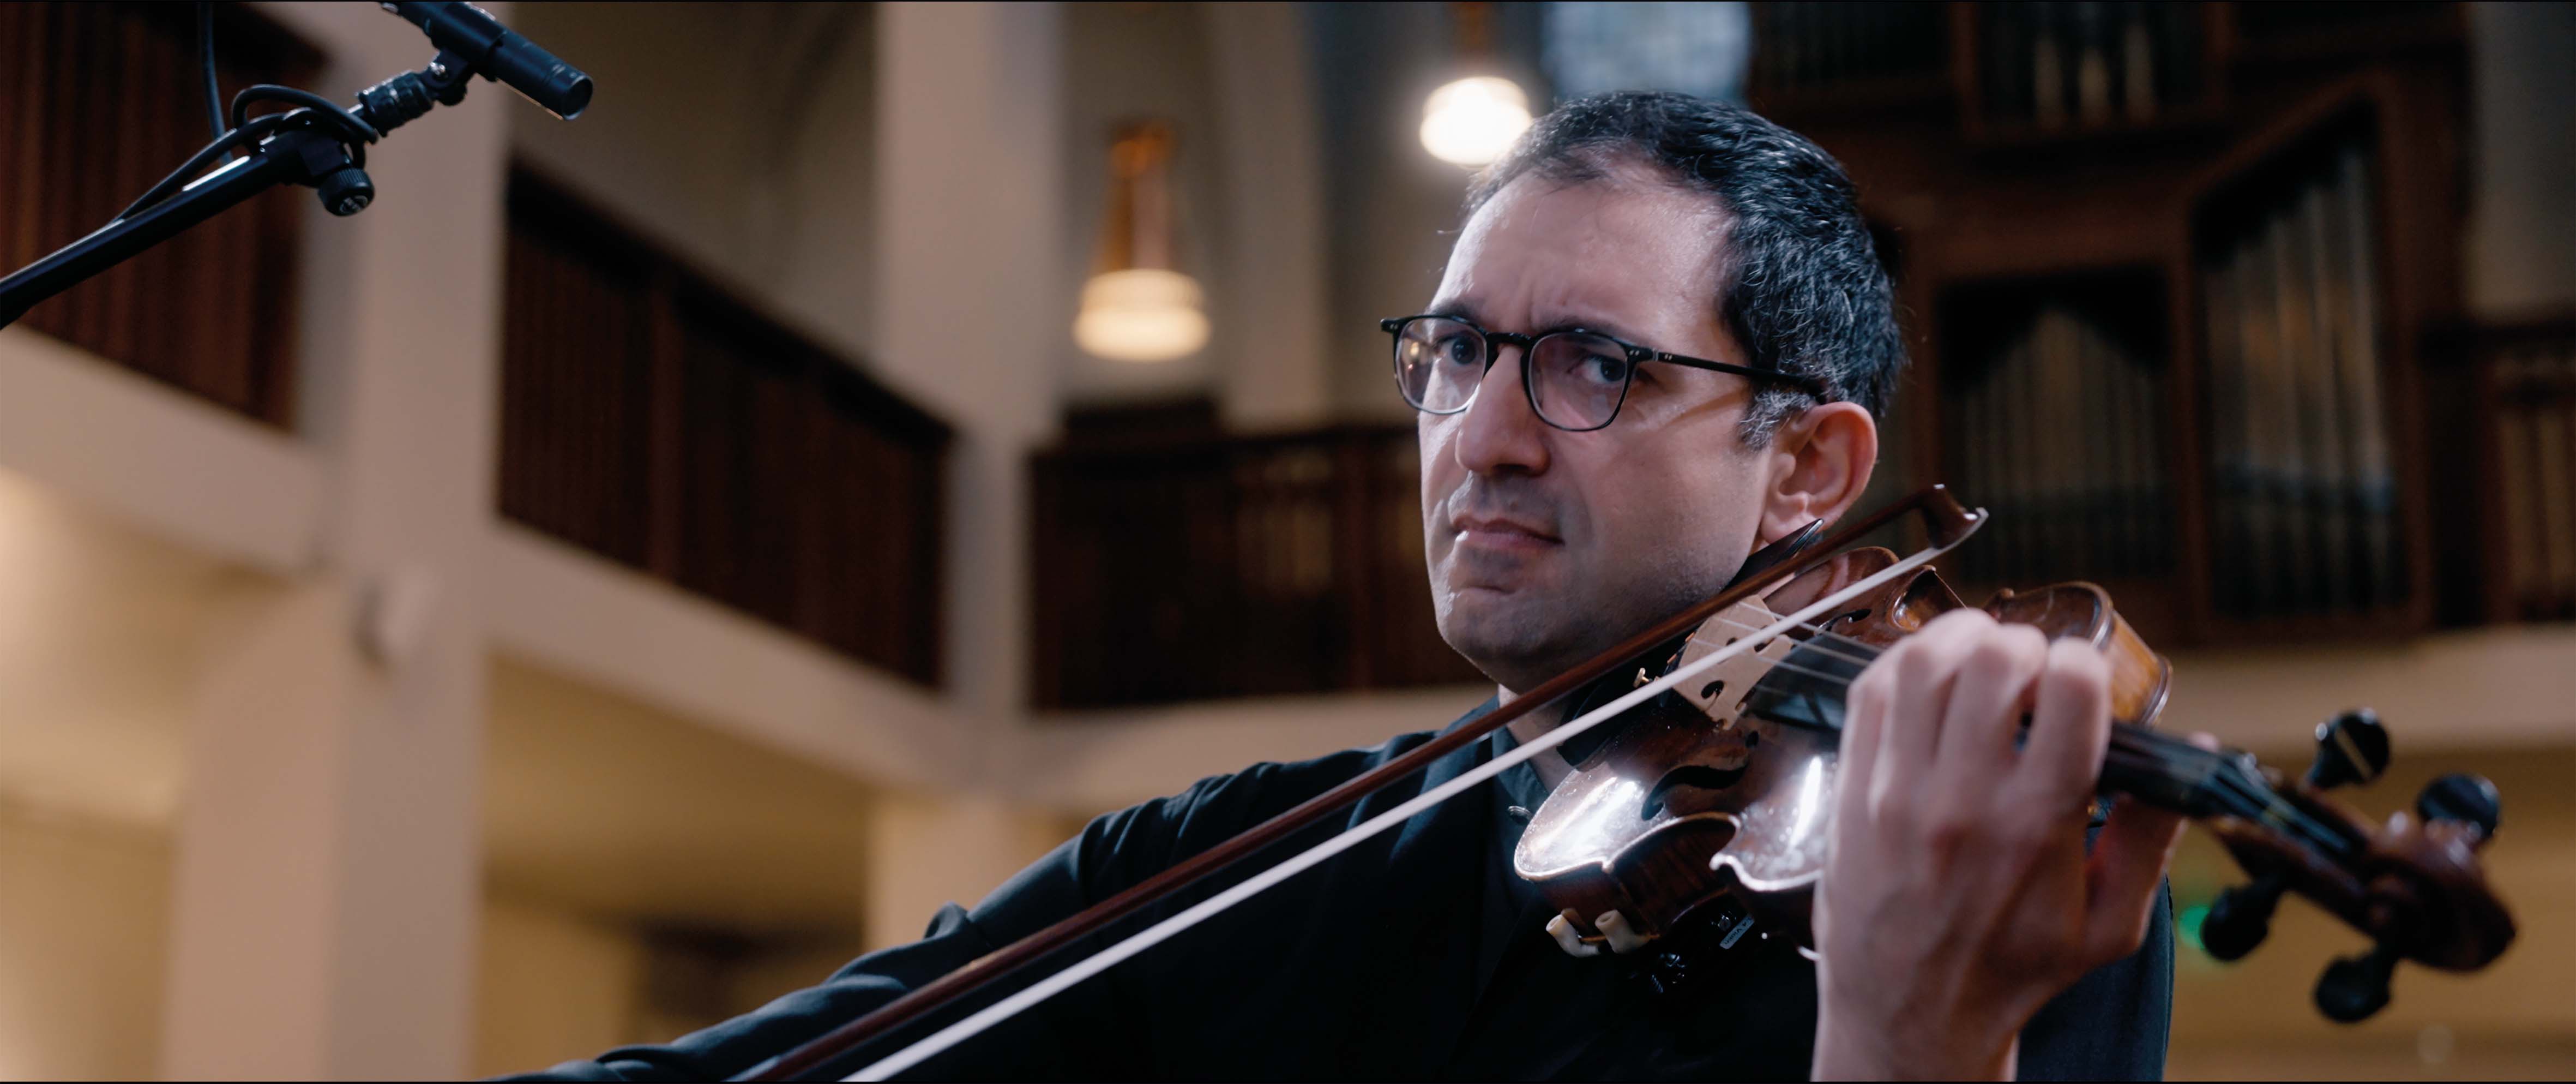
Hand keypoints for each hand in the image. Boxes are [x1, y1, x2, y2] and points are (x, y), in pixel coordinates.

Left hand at [1810, 609, 2185, 1080]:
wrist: (1911, 1013)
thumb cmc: (2010, 969)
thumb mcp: (2111, 923)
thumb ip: (2153, 836)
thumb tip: (2194, 753)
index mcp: (2035, 825)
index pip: (2067, 692)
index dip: (2085, 665)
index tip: (2085, 681)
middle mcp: (1961, 798)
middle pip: (1993, 659)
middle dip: (2025, 645)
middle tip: (2032, 671)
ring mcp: (1896, 789)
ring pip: (1924, 660)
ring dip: (1963, 639)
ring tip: (1984, 661)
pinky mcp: (1852, 787)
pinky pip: (1870, 690)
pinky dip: (1904, 661)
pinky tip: (1931, 676)